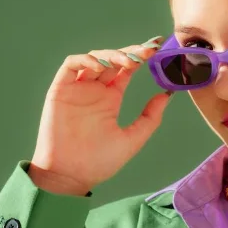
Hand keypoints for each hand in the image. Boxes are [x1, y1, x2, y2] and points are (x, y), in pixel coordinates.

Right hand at [28, 37, 169, 194]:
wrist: (70, 176)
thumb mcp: (132, 139)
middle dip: (130, 52)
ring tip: (128, 61)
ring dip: (111, 54)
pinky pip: (70, 66)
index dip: (140, 58)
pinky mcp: (60, 90)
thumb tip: (167, 94)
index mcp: (110, 99)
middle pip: (112, 60)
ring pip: (93, 59)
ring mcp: (77, 89)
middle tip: (148, 52)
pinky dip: (85, 60)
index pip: (126, 70)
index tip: (157, 51)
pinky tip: (100, 66)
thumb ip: (150, 118)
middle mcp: (94, 90)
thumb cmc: (98, 162)